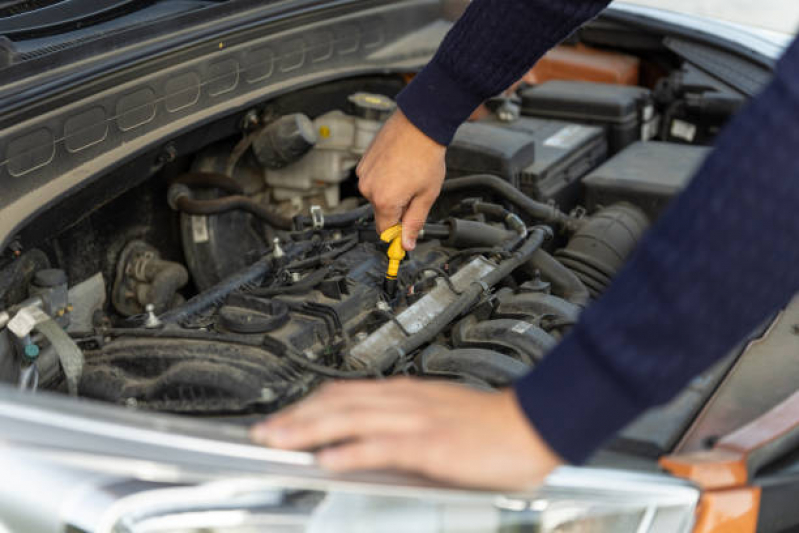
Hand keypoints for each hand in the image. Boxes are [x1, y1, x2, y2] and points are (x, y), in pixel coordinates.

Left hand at [250, 378, 563, 490]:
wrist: (531, 422)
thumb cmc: (489, 423)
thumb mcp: (438, 414)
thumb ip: (403, 422)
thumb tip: (368, 439)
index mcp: (405, 395)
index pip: (345, 394)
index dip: (308, 405)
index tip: (282, 418)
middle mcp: (404, 401)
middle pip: (338, 404)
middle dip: (296, 418)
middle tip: (263, 432)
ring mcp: (416, 421)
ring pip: (351, 420)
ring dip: (309, 430)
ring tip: (278, 442)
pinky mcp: (431, 444)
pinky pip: (383, 446)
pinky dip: (352, 451)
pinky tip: (329, 460)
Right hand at [357, 110, 446, 250]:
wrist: (419, 124)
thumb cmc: (425, 155)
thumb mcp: (426, 195)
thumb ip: (415, 222)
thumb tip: (407, 244)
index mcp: (384, 201)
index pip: (385, 231)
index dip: (398, 234)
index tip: (405, 235)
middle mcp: (368, 189)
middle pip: (382, 213)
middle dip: (398, 209)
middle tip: (415, 193)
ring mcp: (363, 174)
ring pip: (377, 196)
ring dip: (391, 193)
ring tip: (408, 176)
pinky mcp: (363, 163)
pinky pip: (373, 180)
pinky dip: (385, 179)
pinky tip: (399, 167)